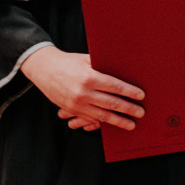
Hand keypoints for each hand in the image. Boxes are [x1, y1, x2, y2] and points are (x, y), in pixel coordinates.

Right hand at [21, 47, 144, 131]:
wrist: (43, 69)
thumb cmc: (68, 61)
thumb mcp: (86, 59)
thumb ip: (103, 66)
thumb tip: (124, 71)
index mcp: (89, 77)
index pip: (115, 87)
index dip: (130, 92)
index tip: (141, 96)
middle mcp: (83, 92)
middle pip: (112, 103)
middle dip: (129, 109)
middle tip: (141, 113)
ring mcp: (77, 104)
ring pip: (102, 115)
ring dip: (119, 121)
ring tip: (131, 124)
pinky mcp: (72, 110)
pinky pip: (90, 119)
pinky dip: (103, 122)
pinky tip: (113, 124)